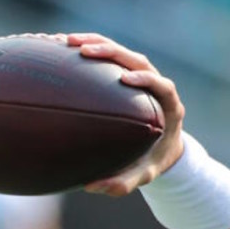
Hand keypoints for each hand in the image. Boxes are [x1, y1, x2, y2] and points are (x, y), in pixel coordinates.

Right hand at [66, 33, 185, 195]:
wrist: (163, 147)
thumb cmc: (153, 161)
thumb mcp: (143, 175)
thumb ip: (124, 183)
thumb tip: (93, 186)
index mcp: (169, 107)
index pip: (163, 85)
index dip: (147, 78)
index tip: (125, 80)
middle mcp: (156, 86)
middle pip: (139, 60)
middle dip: (113, 52)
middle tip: (84, 51)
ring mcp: (141, 76)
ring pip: (122, 53)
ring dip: (97, 44)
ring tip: (66, 41)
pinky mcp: (125, 74)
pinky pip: (108, 57)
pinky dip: (88, 49)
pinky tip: (60, 48)